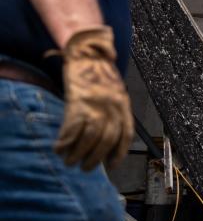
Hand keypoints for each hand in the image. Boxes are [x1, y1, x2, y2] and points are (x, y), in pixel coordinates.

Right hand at [55, 26, 132, 169]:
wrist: (87, 52)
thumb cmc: (99, 73)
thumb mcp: (114, 92)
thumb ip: (114, 112)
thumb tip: (107, 139)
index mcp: (124, 104)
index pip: (125, 134)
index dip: (119, 153)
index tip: (112, 166)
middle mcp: (113, 105)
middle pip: (107, 139)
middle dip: (96, 158)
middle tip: (85, 167)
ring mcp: (96, 103)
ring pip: (90, 137)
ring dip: (79, 153)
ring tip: (71, 161)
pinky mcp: (78, 101)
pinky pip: (73, 128)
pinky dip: (65, 141)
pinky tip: (59, 148)